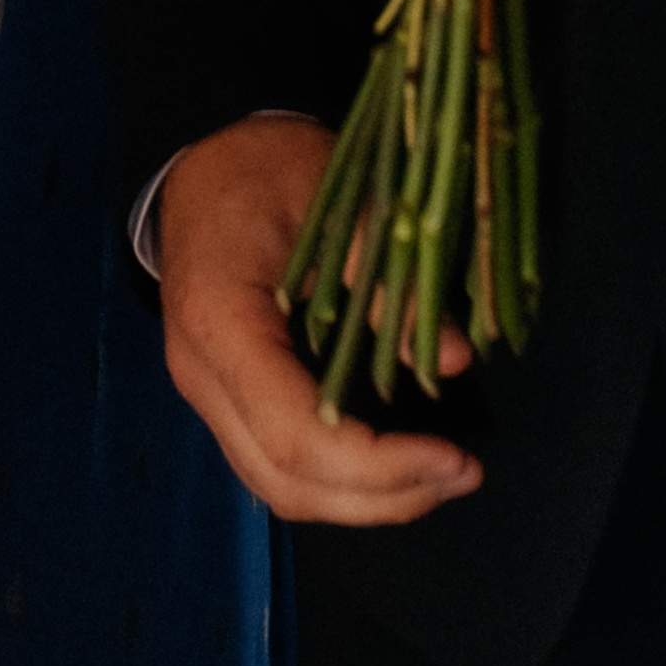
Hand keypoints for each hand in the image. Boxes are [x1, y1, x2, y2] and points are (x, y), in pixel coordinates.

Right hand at [158, 118, 479, 523]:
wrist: (203, 164)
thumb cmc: (266, 168)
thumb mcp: (338, 202)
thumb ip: (391, 283)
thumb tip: (457, 359)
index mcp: (221, 320)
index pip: (294, 433)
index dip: (377, 464)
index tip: (451, 456)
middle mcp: (202, 373)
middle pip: (287, 478)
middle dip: (382, 496)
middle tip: (463, 473)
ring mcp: (206, 392)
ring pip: (277, 487)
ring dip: (361, 501)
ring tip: (438, 477)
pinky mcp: (224, 398)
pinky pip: (274, 464)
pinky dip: (336, 482)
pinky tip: (392, 464)